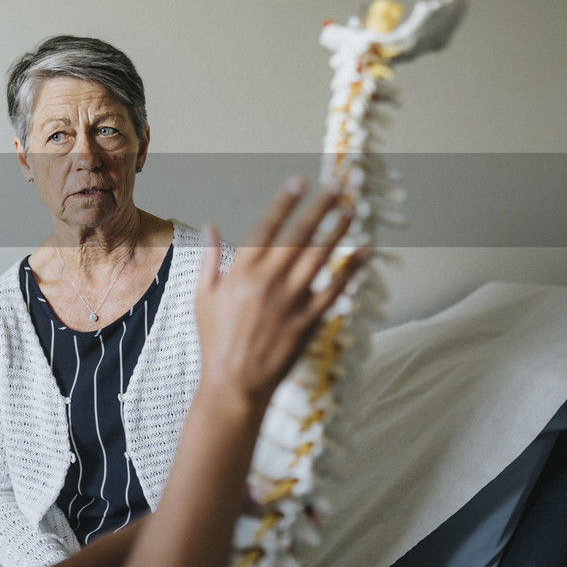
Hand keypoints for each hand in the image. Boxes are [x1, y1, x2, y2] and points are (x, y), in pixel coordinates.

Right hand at [195, 177, 365, 408]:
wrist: (233, 384)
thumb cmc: (215, 340)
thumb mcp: (203, 297)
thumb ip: (210, 258)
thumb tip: (210, 226)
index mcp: (241, 273)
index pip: (267, 228)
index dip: (284, 203)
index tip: (299, 182)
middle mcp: (268, 282)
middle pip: (299, 237)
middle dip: (320, 208)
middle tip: (337, 186)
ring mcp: (290, 302)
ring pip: (320, 259)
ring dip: (338, 232)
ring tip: (353, 211)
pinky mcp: (308, 322)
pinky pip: (334, 291)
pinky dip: (349, 271)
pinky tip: (363, 253)